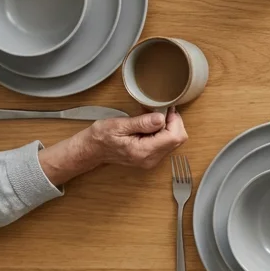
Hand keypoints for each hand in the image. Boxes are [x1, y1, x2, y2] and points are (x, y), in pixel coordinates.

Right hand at [37, 110, 188, 186]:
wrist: (91, 150)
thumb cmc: (101, 137)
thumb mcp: (119, 125)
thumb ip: (142, 123)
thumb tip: (161, 118)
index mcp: (143, 152)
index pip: (174, 137)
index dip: (175, 121)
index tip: (166, 110)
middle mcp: (151, 159)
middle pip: (177, 140)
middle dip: (173, 123)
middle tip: (159, 111)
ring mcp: (152, 160)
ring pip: (174, 141)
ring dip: (168, 127)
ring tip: (152, 118)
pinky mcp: (151, 157)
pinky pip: (166, 143)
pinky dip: (163, 132)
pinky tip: (150, 126)